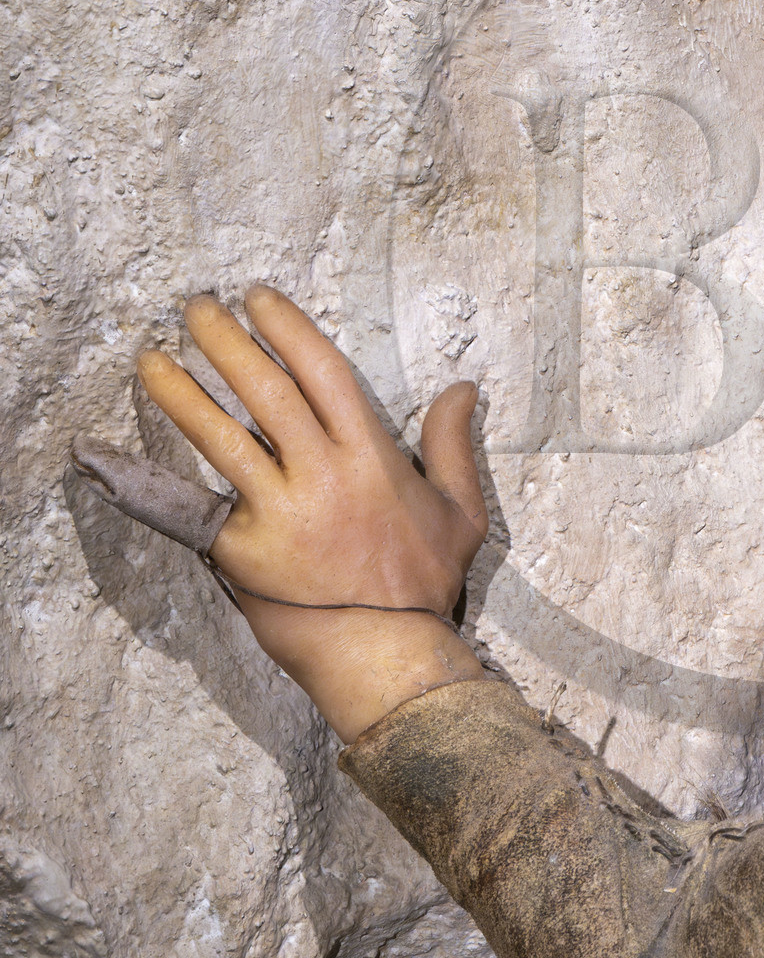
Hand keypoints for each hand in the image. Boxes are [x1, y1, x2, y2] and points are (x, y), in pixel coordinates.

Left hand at [137, 286, 487, 739]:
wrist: (388, 658)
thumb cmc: (423, 586)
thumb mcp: (461, 512)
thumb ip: (453, 446)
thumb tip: (462, 389)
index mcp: (372, 458)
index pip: (323, 372)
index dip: (287, 329)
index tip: (258, 299)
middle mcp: (324, 476)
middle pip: (268, 392)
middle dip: (227, 343)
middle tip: (196, 310)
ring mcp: (280, 514)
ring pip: (223, 438)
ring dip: (182, 394)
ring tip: (150, 360)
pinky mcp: (243, 552)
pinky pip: (189, 510)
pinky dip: (144, 487)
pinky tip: (106, 460)